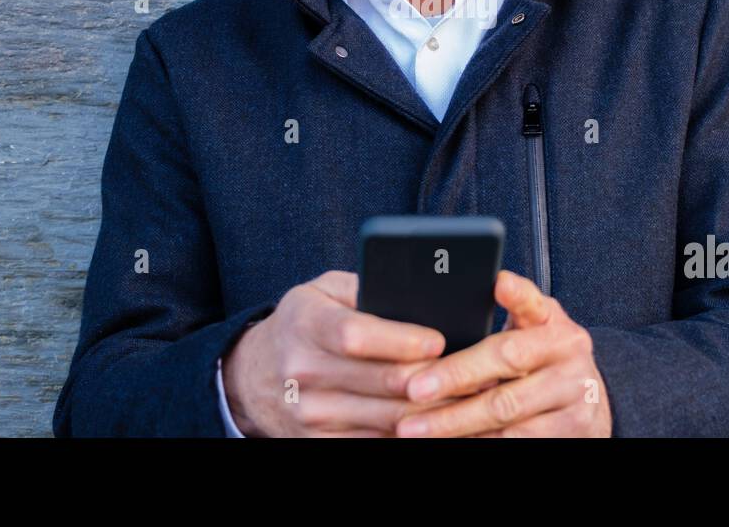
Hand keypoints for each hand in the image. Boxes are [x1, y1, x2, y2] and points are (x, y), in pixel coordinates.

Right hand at [222, 271, 462, 436]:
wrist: (254, 375)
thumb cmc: (305, 322)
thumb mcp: (323, 291)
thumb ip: (365, 288)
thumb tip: (419, 296)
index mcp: (305, 322)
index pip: (355, 335)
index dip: (401, 340)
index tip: (438, 341)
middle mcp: (302, 370)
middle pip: (381, 382)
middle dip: (434, 379)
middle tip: (474, 373)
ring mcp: (309, 412)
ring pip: (387, 418)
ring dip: (432, 411)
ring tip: (467, 398)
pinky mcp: (319, 441)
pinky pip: (376, 441)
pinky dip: (411, 434)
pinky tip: (437, 422)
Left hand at [394, 270, 611, 436]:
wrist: (587, 405)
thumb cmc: (544, 360)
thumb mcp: (536, 328)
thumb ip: (514, 307)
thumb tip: (485, 286)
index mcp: (557, 326)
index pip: (535, 305)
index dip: (517, 295)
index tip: (499, 285)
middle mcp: (571, 360)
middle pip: (509, 362)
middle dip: (456, 376)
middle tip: (413, 388)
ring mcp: (574, 400)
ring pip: (507, 412)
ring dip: (456, 422)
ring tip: (415, 427)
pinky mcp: (568, 434)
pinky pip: (515, 442)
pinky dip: (478, 442)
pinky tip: (447, 441)